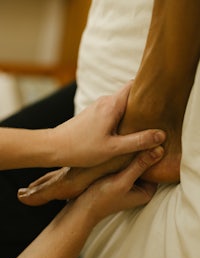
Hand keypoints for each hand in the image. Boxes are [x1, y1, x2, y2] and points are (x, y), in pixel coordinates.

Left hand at [50, 82, 165, 166]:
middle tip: (157, 116)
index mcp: (112, 105)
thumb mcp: (113, 148)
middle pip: (129, 95)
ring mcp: (97, 107)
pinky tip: (125, 131)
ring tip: (144, 125)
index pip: (134, 85)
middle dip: (143, 103)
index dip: (148, 88)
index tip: (160, 97)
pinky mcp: (92, 115)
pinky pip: (112, 111)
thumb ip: (137, 141)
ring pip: (121, 104)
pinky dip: (121, 117)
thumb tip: (160, 135)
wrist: (53, 147)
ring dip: (132, 112)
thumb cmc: (81, 149)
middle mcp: (104, 101)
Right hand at [73, 146, 163, 223]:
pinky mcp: (120, 179)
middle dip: (143, 152)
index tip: (153, 138)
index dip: (154, 153)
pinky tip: (120, 146)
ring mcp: (130, 183)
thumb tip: (160, 150)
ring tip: (130, 137)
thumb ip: (140, 166)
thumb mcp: (122, 181)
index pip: (157, 168)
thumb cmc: (102, 198)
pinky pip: (126, 164)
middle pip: (146, 165)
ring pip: (136, 163)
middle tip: (140, 134)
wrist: (82, 207)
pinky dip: (124, 157)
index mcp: (147, 192)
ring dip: (133, 153)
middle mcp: (141, 188)